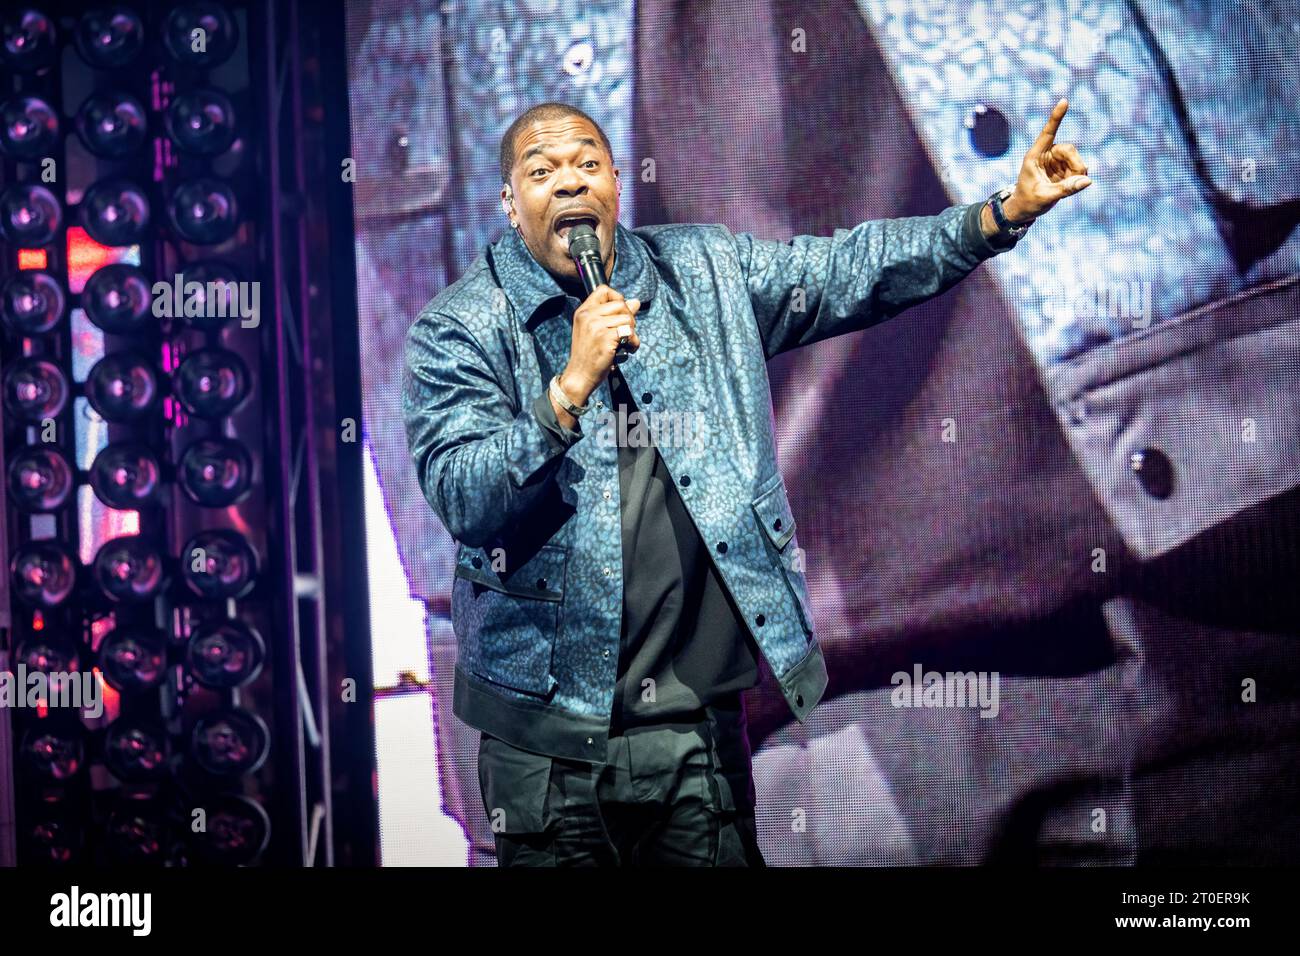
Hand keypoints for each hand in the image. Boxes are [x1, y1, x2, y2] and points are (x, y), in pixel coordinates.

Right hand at [560, 284, 640, 404]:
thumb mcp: (594, 330)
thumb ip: (612, 315)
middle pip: (620, 304)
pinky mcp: (606, 338)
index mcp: (583, 311)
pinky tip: (628, 349)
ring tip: (626, 342)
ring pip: (628, 318)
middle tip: (626, 332)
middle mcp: (588, 316)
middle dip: (629, 317)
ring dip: (633, 332)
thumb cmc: (588, 355)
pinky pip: (630, 332)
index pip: (603, 290)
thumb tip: (635, 302)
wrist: (580, 375)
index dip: (617, 298)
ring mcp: (596, 326)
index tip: (621, 312)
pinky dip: (634, 342)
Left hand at [1004, 97, 1091, 222]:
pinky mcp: (1063, 167)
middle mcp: (1046, 154)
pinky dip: (1079, 177)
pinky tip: (1072, 185)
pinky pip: (1078, 167)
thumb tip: (1087, 180)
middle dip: (1076, 164)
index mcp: (1034, 156)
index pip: (1047, 132)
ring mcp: (1055, 160)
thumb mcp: (1046, 197)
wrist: (1025, 209)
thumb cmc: (1029, 202)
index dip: (1056, 117)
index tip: (1064, 101)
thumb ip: (1066, 189)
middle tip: (1078, 179)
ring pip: (1076, 159)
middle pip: (1069, 149)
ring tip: (1070, 186)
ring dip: (1078, 172)